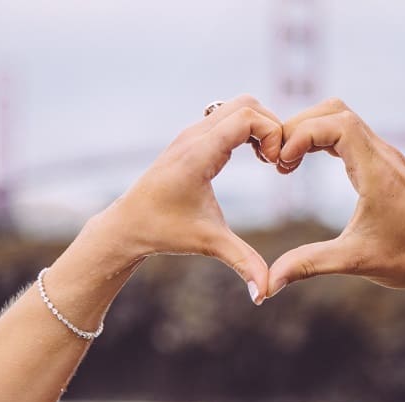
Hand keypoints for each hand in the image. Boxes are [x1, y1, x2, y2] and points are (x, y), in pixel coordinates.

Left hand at [88, 94, 282, 303]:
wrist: (127, 226)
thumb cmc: (164, 232)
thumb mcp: (208, 244)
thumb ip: (242, 263)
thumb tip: (265, 295)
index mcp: (199, 154)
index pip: (247, 117)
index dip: (273, 134)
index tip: (277, 165)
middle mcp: (194, 136)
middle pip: (246, 103)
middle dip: (271, 126)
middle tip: (278, 161)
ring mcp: (191, 133)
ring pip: (237, 105)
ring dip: (259, 125)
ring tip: (268, 159)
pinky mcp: (191, 138)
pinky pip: (226, 115)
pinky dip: (247, 127)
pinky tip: (253, 156)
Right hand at [267, 98, 404, 295]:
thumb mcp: (356, 261)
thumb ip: (310, 264)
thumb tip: (271, 282)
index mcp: (377, 171)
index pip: (337, 123)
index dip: (303, 134)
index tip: (283, 163)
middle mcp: (383, 154)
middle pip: (335, 110)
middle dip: (299, 127)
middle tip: (277, 160)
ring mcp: (386, 156)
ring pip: (342, 117)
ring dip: (310, 130)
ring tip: (288, 162)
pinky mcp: (386, 163)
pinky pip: (350, 133)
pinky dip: (323, 138)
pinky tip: (307, 162)